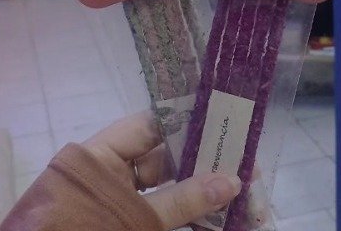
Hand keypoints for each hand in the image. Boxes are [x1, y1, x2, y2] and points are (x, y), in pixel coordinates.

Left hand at [83, 111, 241, 230]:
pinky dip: (186, 211)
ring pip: (167, 184)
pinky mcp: (129, 218)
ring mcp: (120, 196)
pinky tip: (214, 215)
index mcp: (102, 153)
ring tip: (236, 188)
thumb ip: (183, 201)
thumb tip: (232, 181)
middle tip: (238, 160)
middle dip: (202, 160)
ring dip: (199, 188)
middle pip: (164, 155)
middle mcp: (112, 168)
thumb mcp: (137, 217)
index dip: (186, 122)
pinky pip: (162, 207)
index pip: (150, 125)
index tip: (222, 122)